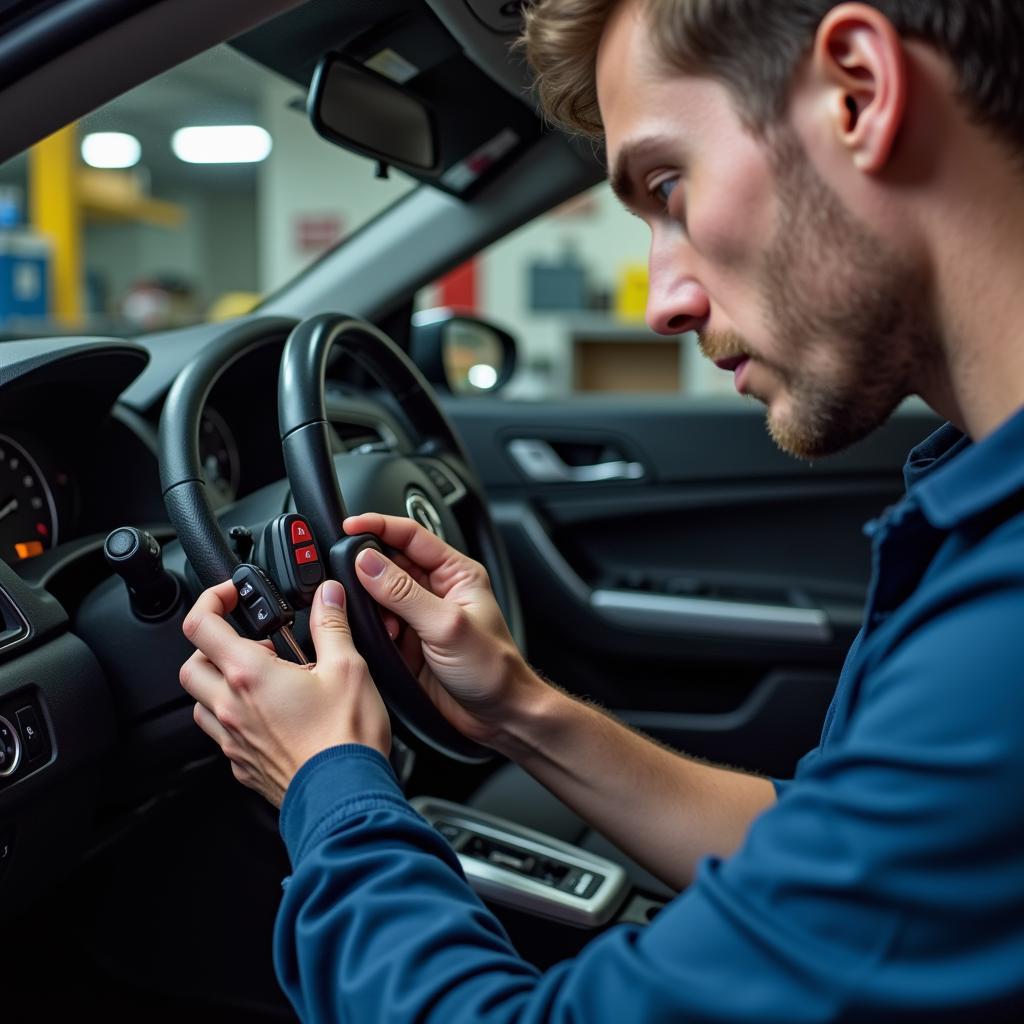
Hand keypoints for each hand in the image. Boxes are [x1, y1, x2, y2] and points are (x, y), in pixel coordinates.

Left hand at [179, 578, 389, 806]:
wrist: (345, 798)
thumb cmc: (345, 739)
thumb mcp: (347, 668)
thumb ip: (332, 625)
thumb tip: (328, 595)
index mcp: (250, 675)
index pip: (202, 624)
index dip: (211, 600)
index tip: (231, 596)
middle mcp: (231, 707)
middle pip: (192, 664)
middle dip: (214, 646)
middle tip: (252, 643)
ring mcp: (233, 740)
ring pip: (200, 702)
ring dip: (219, 683)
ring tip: (259, 679)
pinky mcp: (243, 766)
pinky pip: (221, 735)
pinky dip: (234, 717)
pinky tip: (268, 716)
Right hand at [343, 512, 545, 748]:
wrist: (498, 715)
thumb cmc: (493, 669)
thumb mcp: (447, 626)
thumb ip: (404, 593)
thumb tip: (368, 563)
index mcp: (455, 573)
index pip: (411, 535)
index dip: (379, 525)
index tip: (350, 525)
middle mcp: (437, 589)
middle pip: (390, 562)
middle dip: (369, 570)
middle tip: (353, 580)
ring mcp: (420, 615)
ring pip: (379, 594)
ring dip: (371, 605)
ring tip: (383, 624)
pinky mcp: (407, 641)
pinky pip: (378, 624)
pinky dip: (372, 629)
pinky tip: (382, 640)